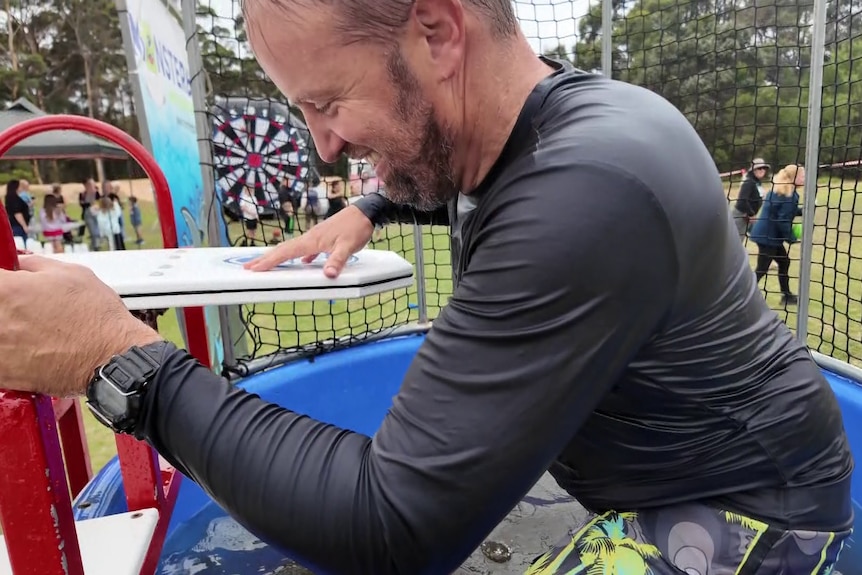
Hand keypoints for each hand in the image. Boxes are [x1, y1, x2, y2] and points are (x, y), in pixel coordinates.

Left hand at [0, 256, 161, 396]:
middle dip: (8, 306)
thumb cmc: (98, 319)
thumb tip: (20, 263)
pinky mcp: (3, 375)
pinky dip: (9, 352)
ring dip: (8, 329)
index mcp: (6, 290)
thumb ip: (34, 264)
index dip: (5, 282)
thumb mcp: (72, 273)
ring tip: (32, 330)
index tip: (11, 285)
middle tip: (24, 308)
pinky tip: (30, 348)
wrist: (112, 358)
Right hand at [244, 205, 373, 277]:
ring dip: (280, 257)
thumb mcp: (348, 246)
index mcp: (312, 240)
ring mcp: (317, 237)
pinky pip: (307, 249)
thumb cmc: (356, 227)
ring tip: (268, 264)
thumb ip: (337, 260)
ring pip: (293, 249)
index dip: (269, 261)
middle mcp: (310, 237)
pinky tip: (304, 262)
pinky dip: (300, 256)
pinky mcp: (324, 238)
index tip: (253, 268)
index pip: (286, 252)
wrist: (366, 212)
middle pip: (284, 250)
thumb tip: (328, 275)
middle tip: (248, 267)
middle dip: (266, 259)